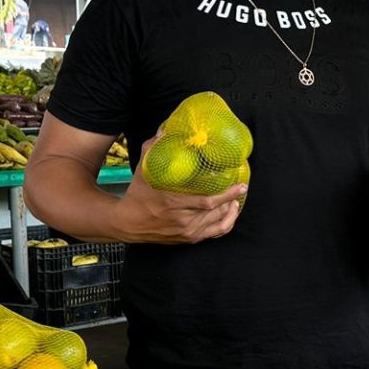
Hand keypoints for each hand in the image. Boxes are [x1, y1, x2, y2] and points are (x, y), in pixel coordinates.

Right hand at [120, 136, 246, 243]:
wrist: (127, 223)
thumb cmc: (137, 194)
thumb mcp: (143, 169)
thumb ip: (154, 147)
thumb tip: (165, 128)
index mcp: (174, 203)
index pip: (209, 202)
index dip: (228, 194)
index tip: (242, 185)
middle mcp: (184, 221)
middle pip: (218, 212)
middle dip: (232, 200)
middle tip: (241, 187)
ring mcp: (187, 232)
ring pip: (219, 224)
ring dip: (231, 211)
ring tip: (236, 199)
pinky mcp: (189, 239)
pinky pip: (215, 233)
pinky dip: (226, 223)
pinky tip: (229, 213)